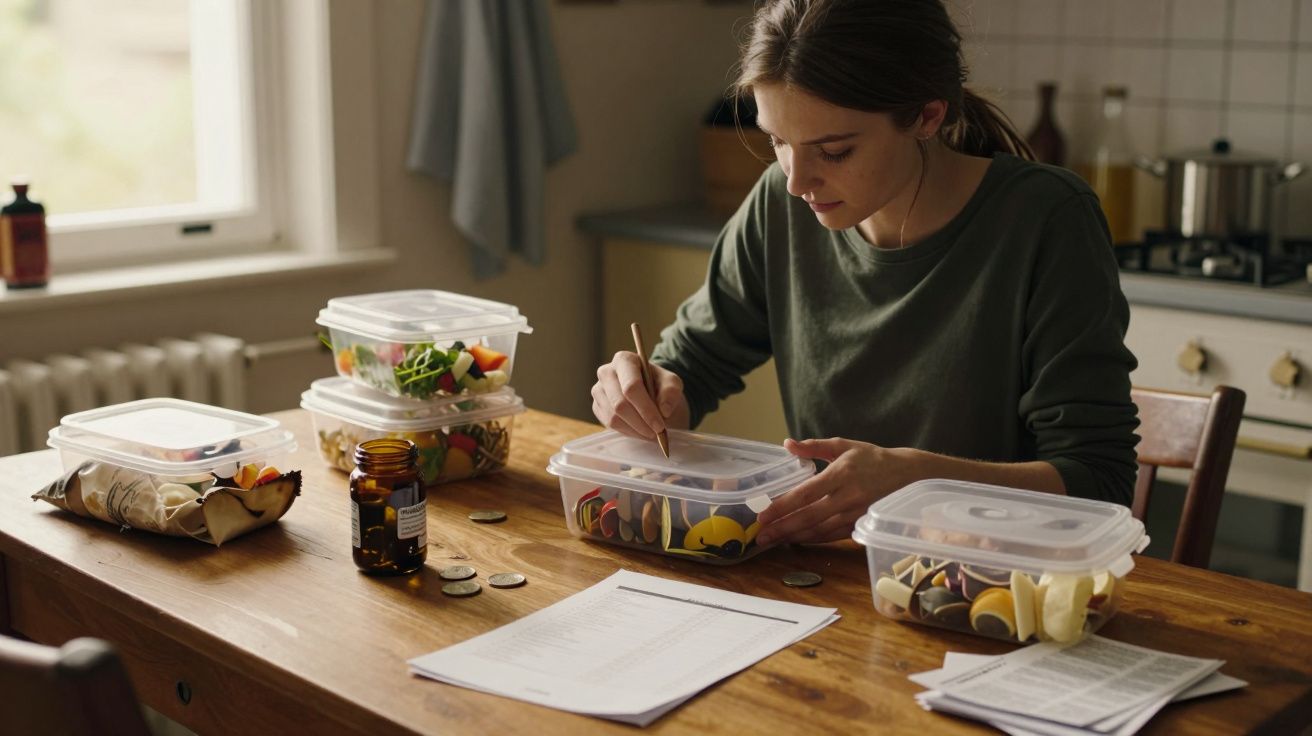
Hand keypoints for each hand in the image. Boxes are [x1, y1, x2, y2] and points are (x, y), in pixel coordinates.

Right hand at [591, 351, 689, 438]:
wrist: (650, 393)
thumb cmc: (659, 385)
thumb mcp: (672, 384)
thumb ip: (671, 392)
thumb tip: (664, 410)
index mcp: (624, 360)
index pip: (631, 386)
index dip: (646, 408)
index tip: (660, 425)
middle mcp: (606, 372)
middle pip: (620, 404)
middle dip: (641, 422)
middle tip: (657, 433)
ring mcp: (598, 390)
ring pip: (613, 417)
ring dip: (635, 429)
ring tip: (651, 433)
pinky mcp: (597, 406)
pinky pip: (609, 424)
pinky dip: (627, 431)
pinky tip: (640, 431)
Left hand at [755, 438, 922, 545]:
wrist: (908, 475)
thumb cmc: (872, 458)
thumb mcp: (844, 445)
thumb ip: (813, 446)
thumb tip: (787, 444)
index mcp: (841, 473)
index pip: (805, 494)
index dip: (782, 506)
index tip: (763, 514)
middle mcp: (848, 496)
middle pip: (809, 517)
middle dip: (782, 528)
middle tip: (760, 536)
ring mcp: (856, 514)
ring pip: (820, 530)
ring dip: (794, 537)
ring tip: (773, 540)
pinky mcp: (862, 525)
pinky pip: (833, 536)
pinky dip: (813, 540)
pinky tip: (796, 540)